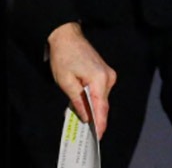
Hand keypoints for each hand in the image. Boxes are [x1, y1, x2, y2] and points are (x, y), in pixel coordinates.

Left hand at [46, 22, 115, 138]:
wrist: (66, 35)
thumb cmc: (63, 56)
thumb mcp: (66, 81)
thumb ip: (78, 101)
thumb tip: (86, 117)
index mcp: (100, 79)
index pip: (101, 108)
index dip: (99, 124)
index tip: (97, 137)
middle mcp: (108, 77)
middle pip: (102, 104)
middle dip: (95, 118)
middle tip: (87, 133)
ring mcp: (107, 74)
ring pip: (101, 98)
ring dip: (93, 109)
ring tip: (83, 120)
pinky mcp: (104, 72)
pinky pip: (100, 91)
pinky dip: (93, 99)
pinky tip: (85, 106)